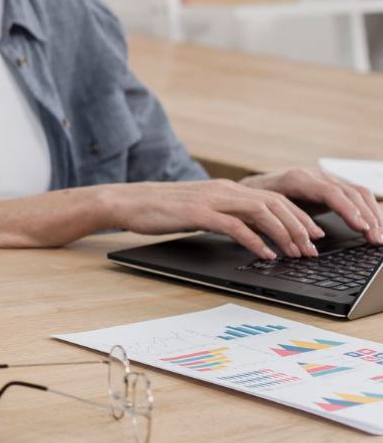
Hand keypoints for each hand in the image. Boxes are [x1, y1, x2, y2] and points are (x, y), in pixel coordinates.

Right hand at [100, 179, 325, 259]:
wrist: (127, 201)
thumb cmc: (160, 209)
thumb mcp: (199, 209)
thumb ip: (224, 215)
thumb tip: (249, 233)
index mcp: (227, 188)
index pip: (273, 198)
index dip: (298, 215)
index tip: (314, 234)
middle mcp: (224, 190)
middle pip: (275, 203)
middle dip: (299, 226)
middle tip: (313, 248)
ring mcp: (211, 200)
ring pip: (260, 212)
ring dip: (283, 234)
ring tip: (295, 253)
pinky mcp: (198, 213)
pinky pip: (235, 226)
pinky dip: (255, 240)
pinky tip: (265, 254)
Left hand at [240, 167, 382, 244]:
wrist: (250, 188)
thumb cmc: (255, 201)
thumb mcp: (263, 211)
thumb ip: (283, 221)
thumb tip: (309, 238)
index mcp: (297, 179)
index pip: (330, 192)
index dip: (347, 209)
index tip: (361, 227)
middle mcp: (315, 175)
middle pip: (350, 192)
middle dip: (367, 216)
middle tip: (376, 239)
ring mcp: (325, 179)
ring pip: (358, 193)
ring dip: (373, 214)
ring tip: (379, 237)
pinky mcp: (332, 186)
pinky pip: (356, 195)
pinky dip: (369, 211)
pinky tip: (375, 226)